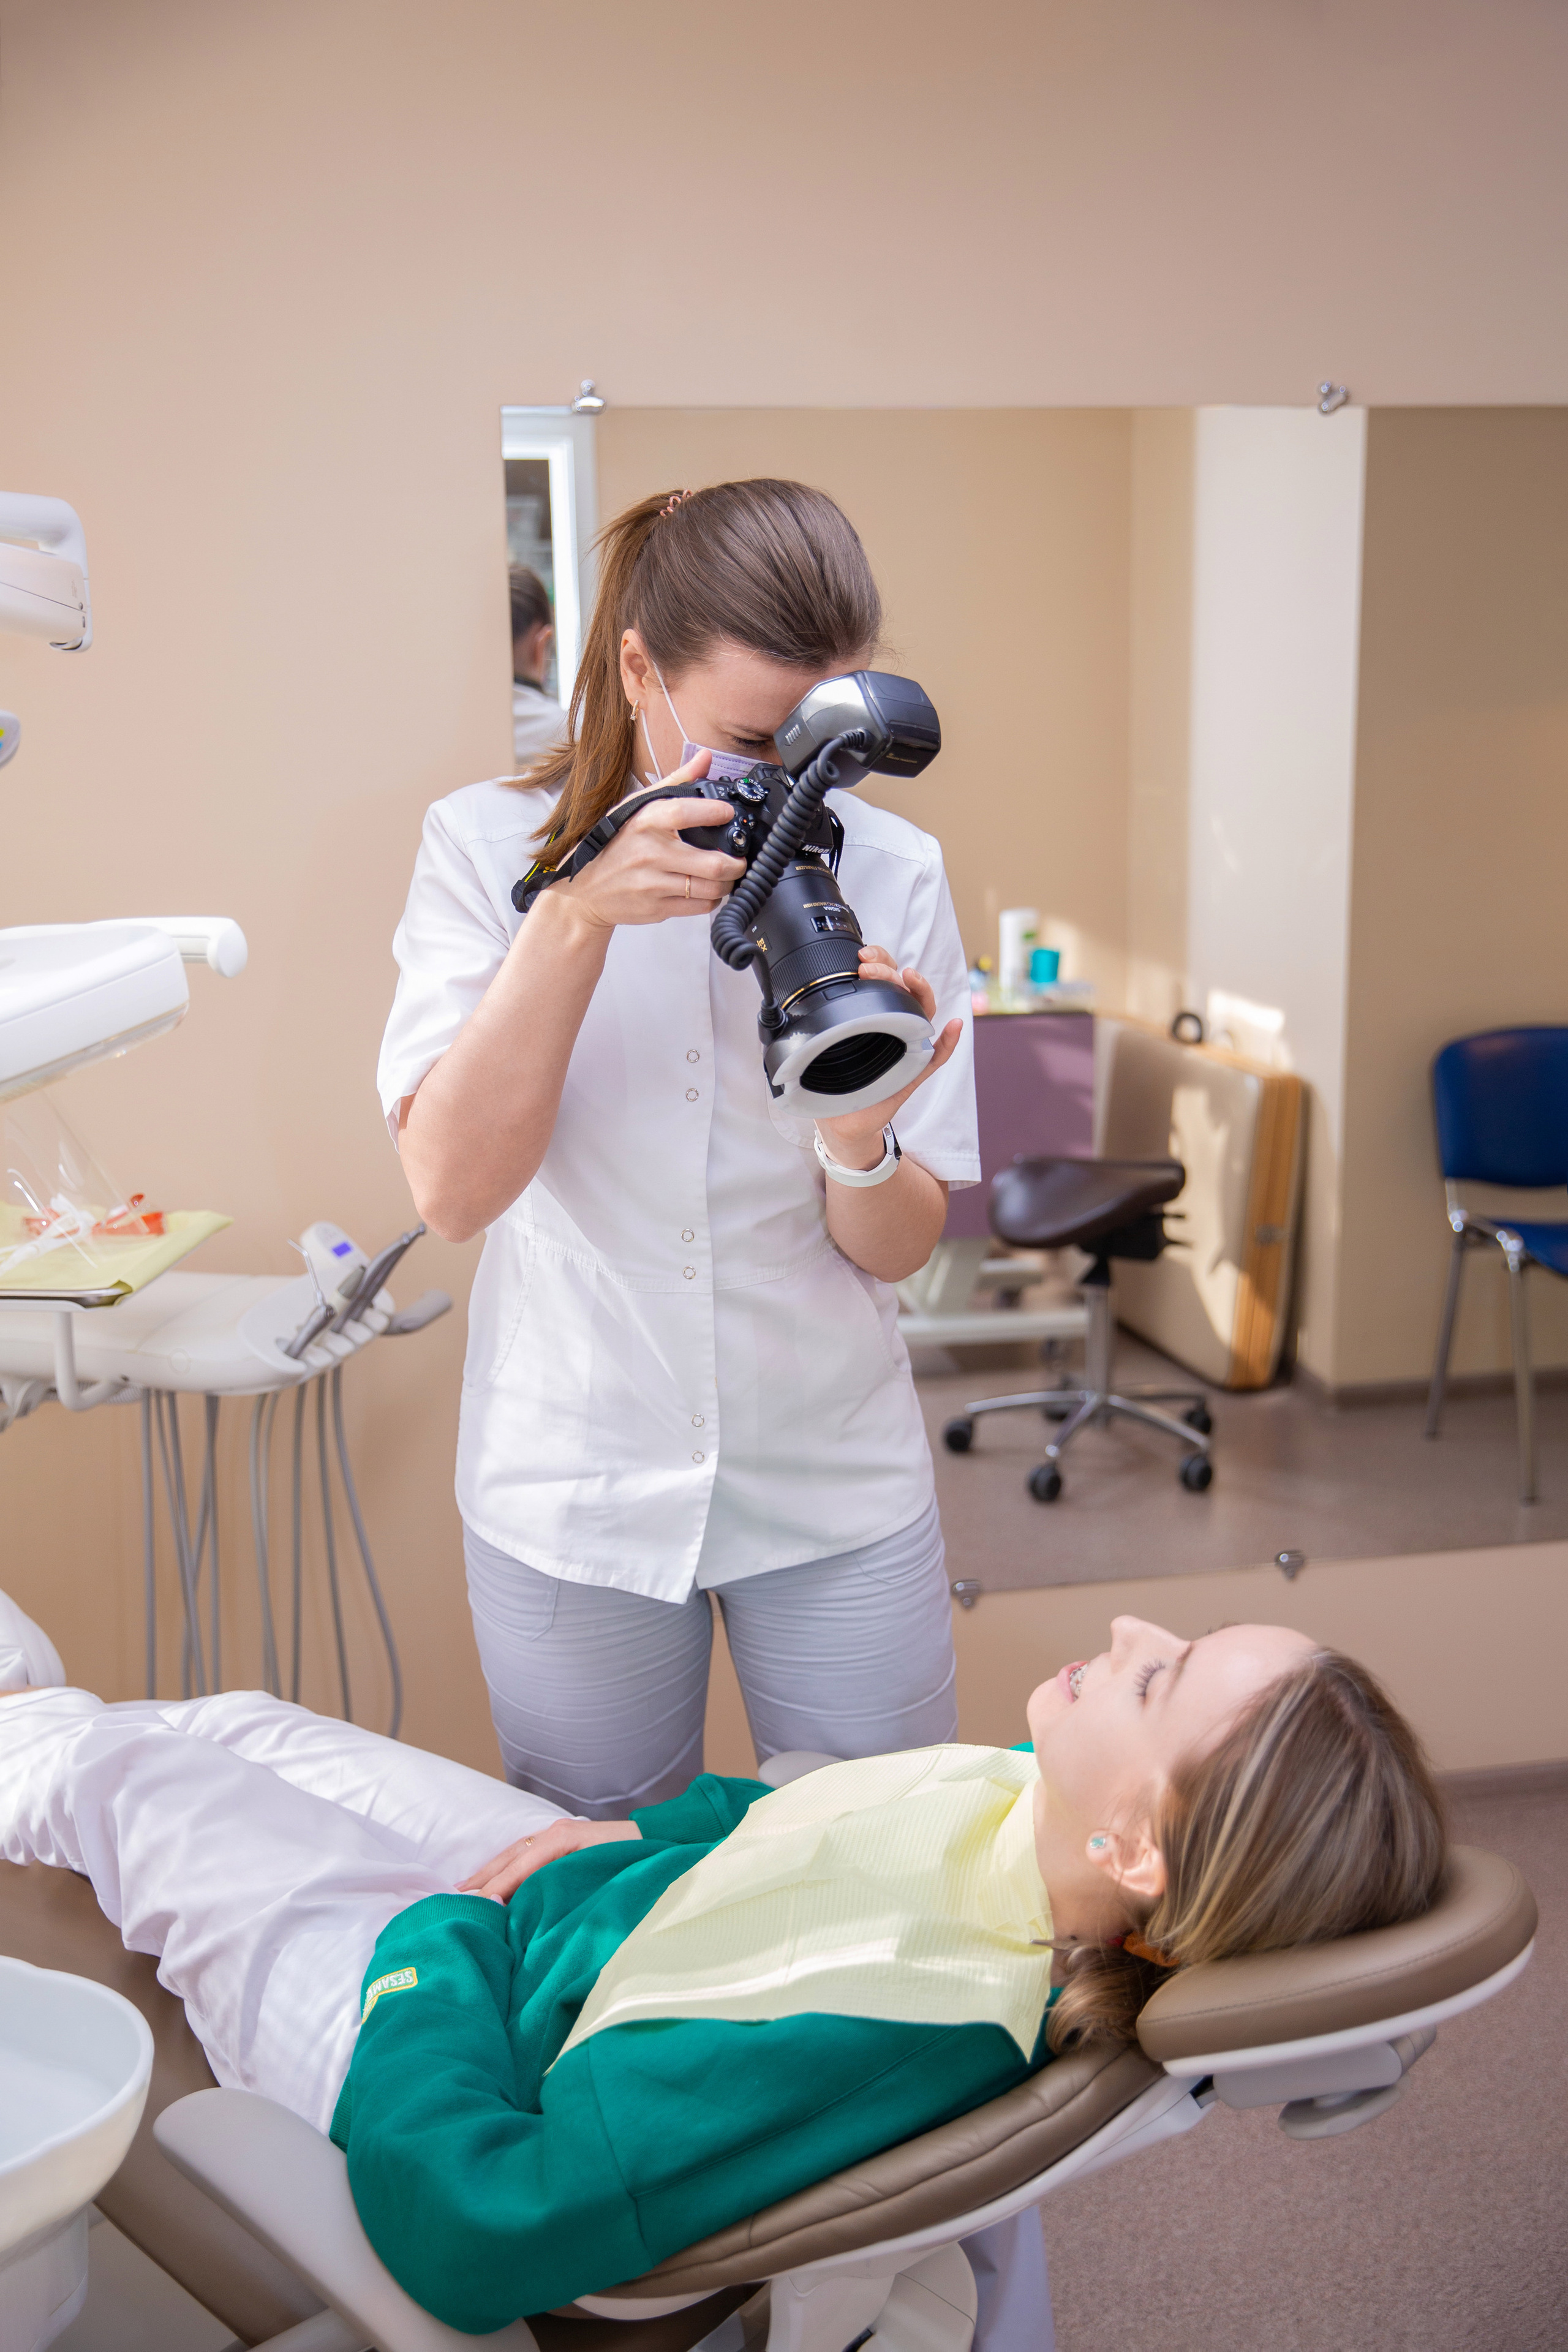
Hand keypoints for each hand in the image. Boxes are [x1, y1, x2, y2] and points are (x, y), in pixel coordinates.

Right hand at [458, 1817, 641, 1902]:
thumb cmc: (636, 1863)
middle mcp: (556, 1833)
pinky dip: (504, 1868)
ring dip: (489, 1873)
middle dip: (482, 1878)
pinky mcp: (561, 1841)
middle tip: (453, 1900)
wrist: (661, 1839)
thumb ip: (567, 1893)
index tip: (475, 1908)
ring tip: (463, 1893)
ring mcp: (557, 1834)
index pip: (520, 1866)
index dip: (497, 1888)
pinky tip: (494, 1882)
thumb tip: (532, 1913)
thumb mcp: (603, 1878)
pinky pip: (524, 1854)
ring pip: (513, 1854)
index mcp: (563, 1840)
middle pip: (510, 1856)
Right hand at [554, 752, 746, 931]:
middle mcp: (649, 854)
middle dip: (736, 862)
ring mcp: (653, 884)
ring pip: (710, 888)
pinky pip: (700, 907)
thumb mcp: (637, 807)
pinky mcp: (656, 908)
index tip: (728, 814)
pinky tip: (708, 889)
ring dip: (728, 882)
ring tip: (727, 874)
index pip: (684, 813)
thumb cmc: (614, 844)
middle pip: (711, 863)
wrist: (584, 890)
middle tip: (740, 858)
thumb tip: (705, 757)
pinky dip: (713, 899)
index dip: (715, 812)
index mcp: (645, 822)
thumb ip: (676, 781)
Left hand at [813, 950, 962, 1166]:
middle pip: (903, 988)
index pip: (884, 978)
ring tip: (910, 977)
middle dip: (889, 970)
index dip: (879, 960)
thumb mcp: (821, 1047)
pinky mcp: (915, 1071)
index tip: (861, 956)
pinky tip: (953, 1025)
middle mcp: (895, 1025)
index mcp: (874, 1015)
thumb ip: (812, 1025)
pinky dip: (949, 1039)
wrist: (841, 1120)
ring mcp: (908, 1046)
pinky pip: (938, 1054)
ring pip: (923, 1011)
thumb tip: (785, 1009)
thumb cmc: (834, 1081)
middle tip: (869, 968)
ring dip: (919, 990)